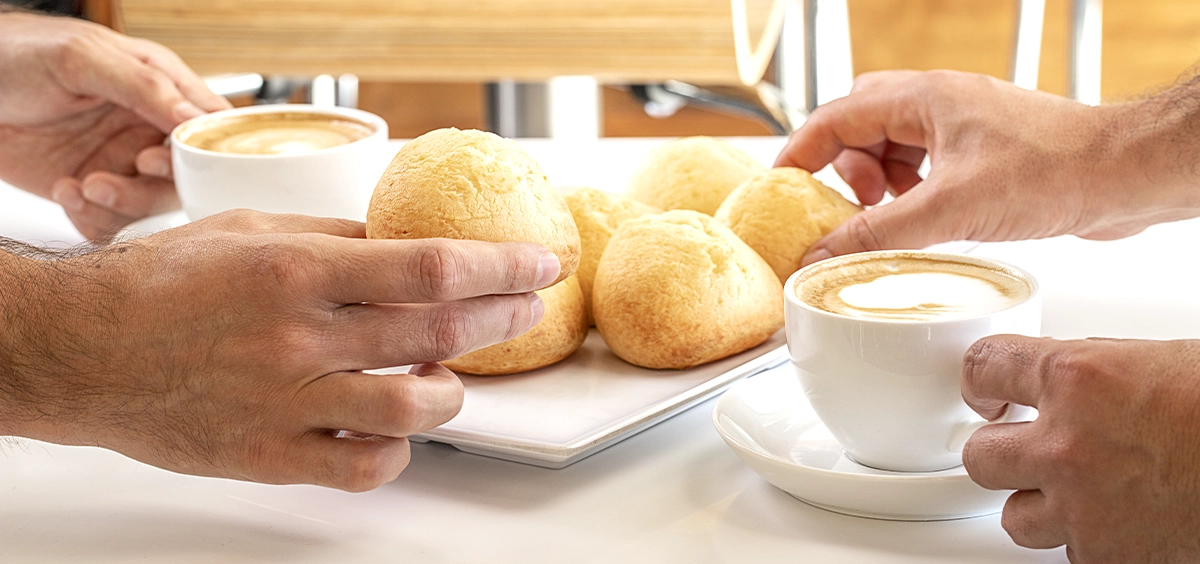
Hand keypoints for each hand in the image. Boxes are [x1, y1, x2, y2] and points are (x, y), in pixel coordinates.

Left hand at [0, 12, 229, 240]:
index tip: (158, 158)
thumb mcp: (83, 58)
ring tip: (84, 185)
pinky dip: (92, 220)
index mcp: (159, 88)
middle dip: (151, 188)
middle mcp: (145, 129)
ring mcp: (119, 162)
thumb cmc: (15, 54)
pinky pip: (112, 224)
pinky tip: (65, 191)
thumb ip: (145, 87)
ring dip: (119, 205)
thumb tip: (195, 120)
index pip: (209, 128)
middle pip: (184, 178)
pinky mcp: (90, 191)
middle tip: (120, 174)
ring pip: (149, 207)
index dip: (198, 153)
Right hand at [0, 210, 559, 490]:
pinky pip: (362, 468)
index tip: (540, 262)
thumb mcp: (251, 227)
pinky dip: (398, 452)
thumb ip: (335, 235)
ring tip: (451, 375)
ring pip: (413, 411)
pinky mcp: (270, 456)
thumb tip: (404, 241)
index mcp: (298, 270)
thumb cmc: (163, 283)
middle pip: (438, 334)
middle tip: (526, 307)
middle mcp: (299, 337)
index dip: (500, 265)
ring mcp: (287, 403)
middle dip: (503, 318)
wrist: (84, 349)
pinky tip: (399, 430)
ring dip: (453, 392)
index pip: (431, 267)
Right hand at [776, 70, 1199, 264]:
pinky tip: (921, 224)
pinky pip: (925, 167)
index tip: (781, 188)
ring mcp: (962, 126)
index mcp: (923, 97)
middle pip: (860, 127)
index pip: (835, 116)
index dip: (801, 153)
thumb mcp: (949, 208)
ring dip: (878, 185)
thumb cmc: (1055, 169)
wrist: (1123, 175)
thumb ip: (878, 234)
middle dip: (844, 170)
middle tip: (845, 208)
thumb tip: (824, 256)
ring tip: (886, 219)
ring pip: (893, 147)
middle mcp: (939, 103)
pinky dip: (909, 195)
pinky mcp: (982, 153)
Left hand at [961, 336, 1199, 561]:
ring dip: (1040, 505)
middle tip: (1027, 448)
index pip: (983, 369)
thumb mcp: (1156, 361)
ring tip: (1079, 492)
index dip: (981, 381)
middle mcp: (1069, 444)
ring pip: (1015, 517)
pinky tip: (1122, 520)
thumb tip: (1056, 380)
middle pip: (980, 455)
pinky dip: (1090, 541)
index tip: (986, 391)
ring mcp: (1084, 507)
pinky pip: (1070, 553)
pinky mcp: (1108, 556)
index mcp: (1078, 378)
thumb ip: (1091, 373)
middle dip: (1002, 452)